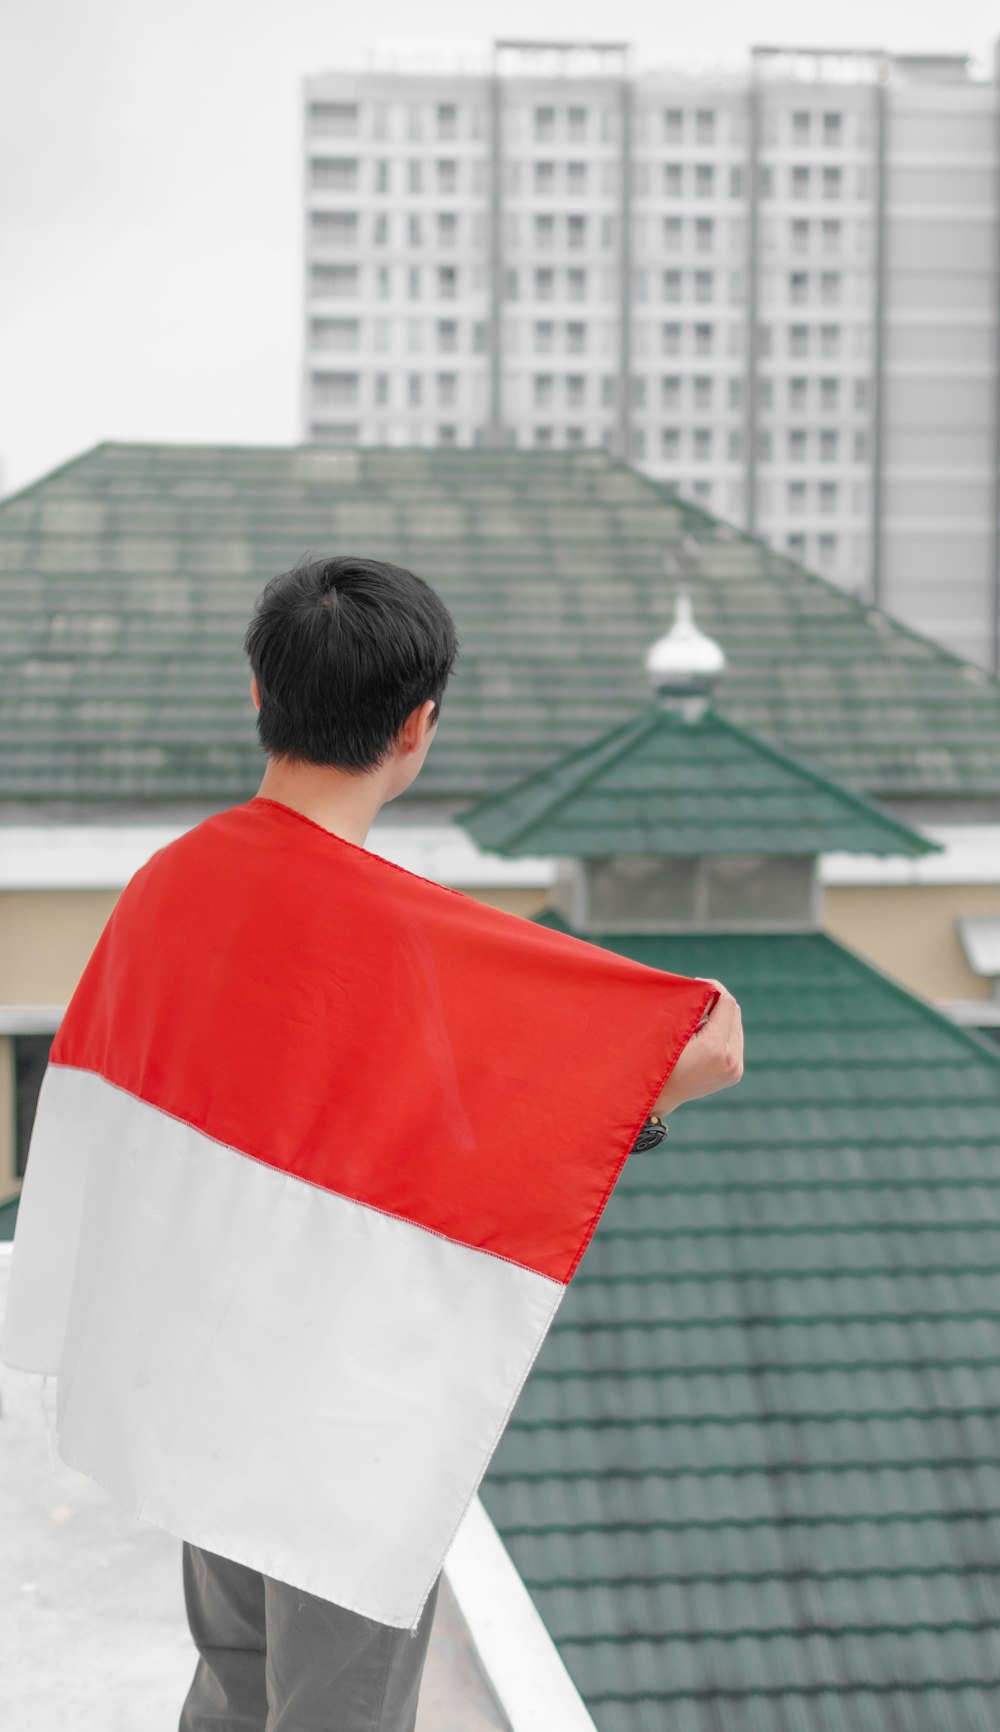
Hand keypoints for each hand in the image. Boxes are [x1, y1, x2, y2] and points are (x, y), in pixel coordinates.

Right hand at [654, 978, 742, 1114]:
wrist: (659, 1097)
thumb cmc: (656, 1059)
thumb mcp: (671, 1029)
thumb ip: (692, 1009)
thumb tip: (709, 989)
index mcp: (713, 1048)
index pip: (727, 1004)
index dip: (715, 988)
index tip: (698, 983)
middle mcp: (730, 1060)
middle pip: (735, 1014)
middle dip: (718, 1002)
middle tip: (697, 996)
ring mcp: (735, 1069)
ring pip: (736, 1026)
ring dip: (721, 1017)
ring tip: (698, 1017)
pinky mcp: (735, 1073)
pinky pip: (734, 1041)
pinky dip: (722, 1031)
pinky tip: (704, 1033)